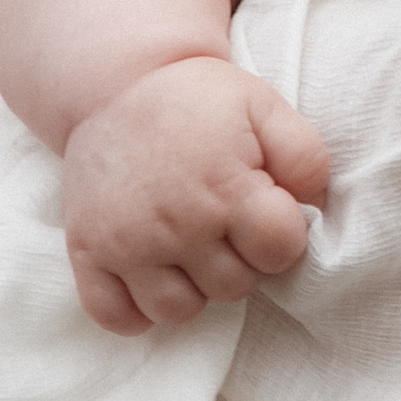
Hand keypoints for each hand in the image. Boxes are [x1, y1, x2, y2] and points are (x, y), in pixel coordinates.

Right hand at [61, 55, 329, 331]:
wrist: (116, 83)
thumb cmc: (198, 99)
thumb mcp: (265, 106)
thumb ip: (305, 156)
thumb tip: (315, 207)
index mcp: (226, 188)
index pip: (280, 253)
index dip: (282, 235)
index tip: (264, 211)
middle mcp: (176, 224)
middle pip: (233, 286)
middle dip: (240, 260)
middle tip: (223, 223)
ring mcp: (126, 243)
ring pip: (178, 311)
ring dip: (191, 288)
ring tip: (188, 248)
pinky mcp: (86, 251)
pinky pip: (115, 317)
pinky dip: (134, 310)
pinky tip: (149, 275)